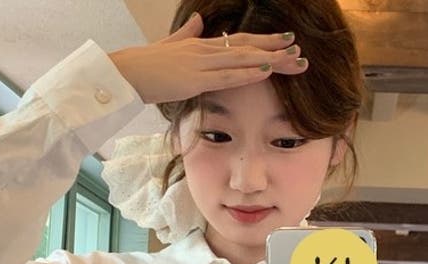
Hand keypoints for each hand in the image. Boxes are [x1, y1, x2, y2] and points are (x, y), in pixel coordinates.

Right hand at [108, 13, 307, 104]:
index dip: (263, 42)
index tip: (285, 42)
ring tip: (294, 60)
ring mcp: (201, 63)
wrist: (127, 71)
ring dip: (271, 59)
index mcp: (201, 45)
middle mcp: (206, 50)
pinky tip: (266, 70)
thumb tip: (199, 21)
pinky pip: (228, 76)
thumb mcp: (170, 46)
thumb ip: (187, 34)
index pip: (239, 42)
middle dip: (275, 49)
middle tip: (300, 51)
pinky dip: (249, 73)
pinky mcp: (195, 79)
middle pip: (248, 48)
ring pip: (244, 59)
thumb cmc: (146, 64)